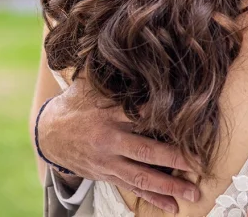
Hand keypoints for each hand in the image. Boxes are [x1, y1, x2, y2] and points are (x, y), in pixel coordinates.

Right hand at [38, 78, 200, 211]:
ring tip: (193, 194)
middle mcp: (109, 139)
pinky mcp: (108, 175)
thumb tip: (127, 47)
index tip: (187, 117)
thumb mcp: (88, 85)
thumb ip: (110, 73)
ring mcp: (109, 161)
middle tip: (198, 165)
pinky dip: (153, 199)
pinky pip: (133, 189)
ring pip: (142, 176)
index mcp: (108, 113)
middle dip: (173, 159)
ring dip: (169, 187)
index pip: (138, 113)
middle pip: (145, 150)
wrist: (49, 135)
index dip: (162, 115)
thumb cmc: (76, 104)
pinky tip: (172, 208)